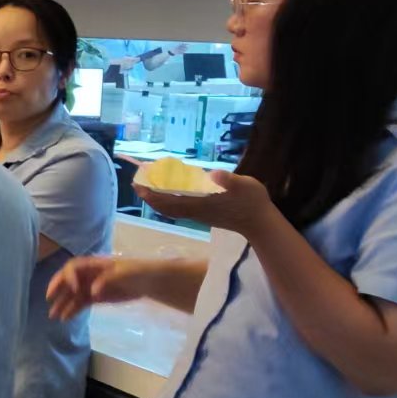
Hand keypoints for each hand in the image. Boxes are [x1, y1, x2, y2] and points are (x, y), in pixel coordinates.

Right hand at [46, 256, 149, 322]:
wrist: (149, 281)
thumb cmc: (138, 272)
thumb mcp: (126, 273)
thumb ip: (108, 280)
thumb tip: (92, 291)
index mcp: (94, 264)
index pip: (74, 267)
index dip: (70, 277)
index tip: (73, 290)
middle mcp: (88, 274)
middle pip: (68, 279)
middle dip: (58, 288)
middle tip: (49, 299)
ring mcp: (91, 286)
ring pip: (72, 294)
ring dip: (61, 304)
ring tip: (53, 316)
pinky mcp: (95, 297)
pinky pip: (79, 303)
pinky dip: (71, 310)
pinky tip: (65, 318)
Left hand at [140, 170, 272, 235]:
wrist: (260, 223)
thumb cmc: (252, 202)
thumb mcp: (245, 186)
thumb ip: (229, 180)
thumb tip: (212, 174)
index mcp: (200, 204)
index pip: (168, 200)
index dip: (152, 193)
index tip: (139, 183)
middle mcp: (194, 212)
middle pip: (164, 206)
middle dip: (148, 195)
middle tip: (137, 181)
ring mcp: (197, 215)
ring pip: (169, 209)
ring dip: (156, 199)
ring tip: (146, 186)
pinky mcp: (201, 215)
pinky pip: (176, 209)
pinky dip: (166, 201)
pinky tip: (166, 193)